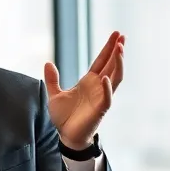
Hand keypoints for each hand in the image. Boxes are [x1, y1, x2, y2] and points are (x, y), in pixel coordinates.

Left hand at [43, 31, 124, 149]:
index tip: (116, 34)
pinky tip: (106, 78)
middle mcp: (98, 87)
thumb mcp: (54, 95)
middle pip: (111, 65)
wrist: (66, 136)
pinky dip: (107, 89)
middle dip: (117, 51)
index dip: (108, 48)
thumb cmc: (64, 117)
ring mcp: (101, 98)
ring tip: (120, 49)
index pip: (102, 61)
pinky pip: (107, 98)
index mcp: (89, 81)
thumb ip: (52, 80)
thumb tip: (47, 63)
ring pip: (115, 78)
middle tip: (122, 35)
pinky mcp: (100, 110)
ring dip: (118, 64)